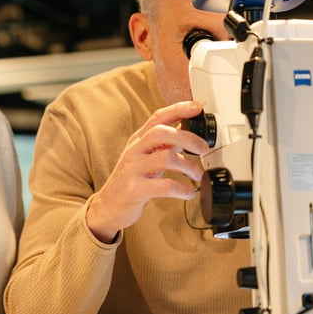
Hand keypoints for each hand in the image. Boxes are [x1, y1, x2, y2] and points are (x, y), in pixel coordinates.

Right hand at [85, 101, 208, 242]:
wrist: (108, 206)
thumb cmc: (130, 180)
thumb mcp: (145, 157)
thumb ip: (164, 144)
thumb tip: (186, 131)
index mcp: (138, 140)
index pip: (158, 117)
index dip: (179, 109)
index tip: (198, 107)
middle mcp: (134, 151)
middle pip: (162, 133)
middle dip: (189, 138)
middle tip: (204, 149)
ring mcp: (133, 169)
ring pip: (166, 158)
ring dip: (189, 167)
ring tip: (197, 175)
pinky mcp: (135, 189)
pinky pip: (164, 186)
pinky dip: (182, 189)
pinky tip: (188, 192)